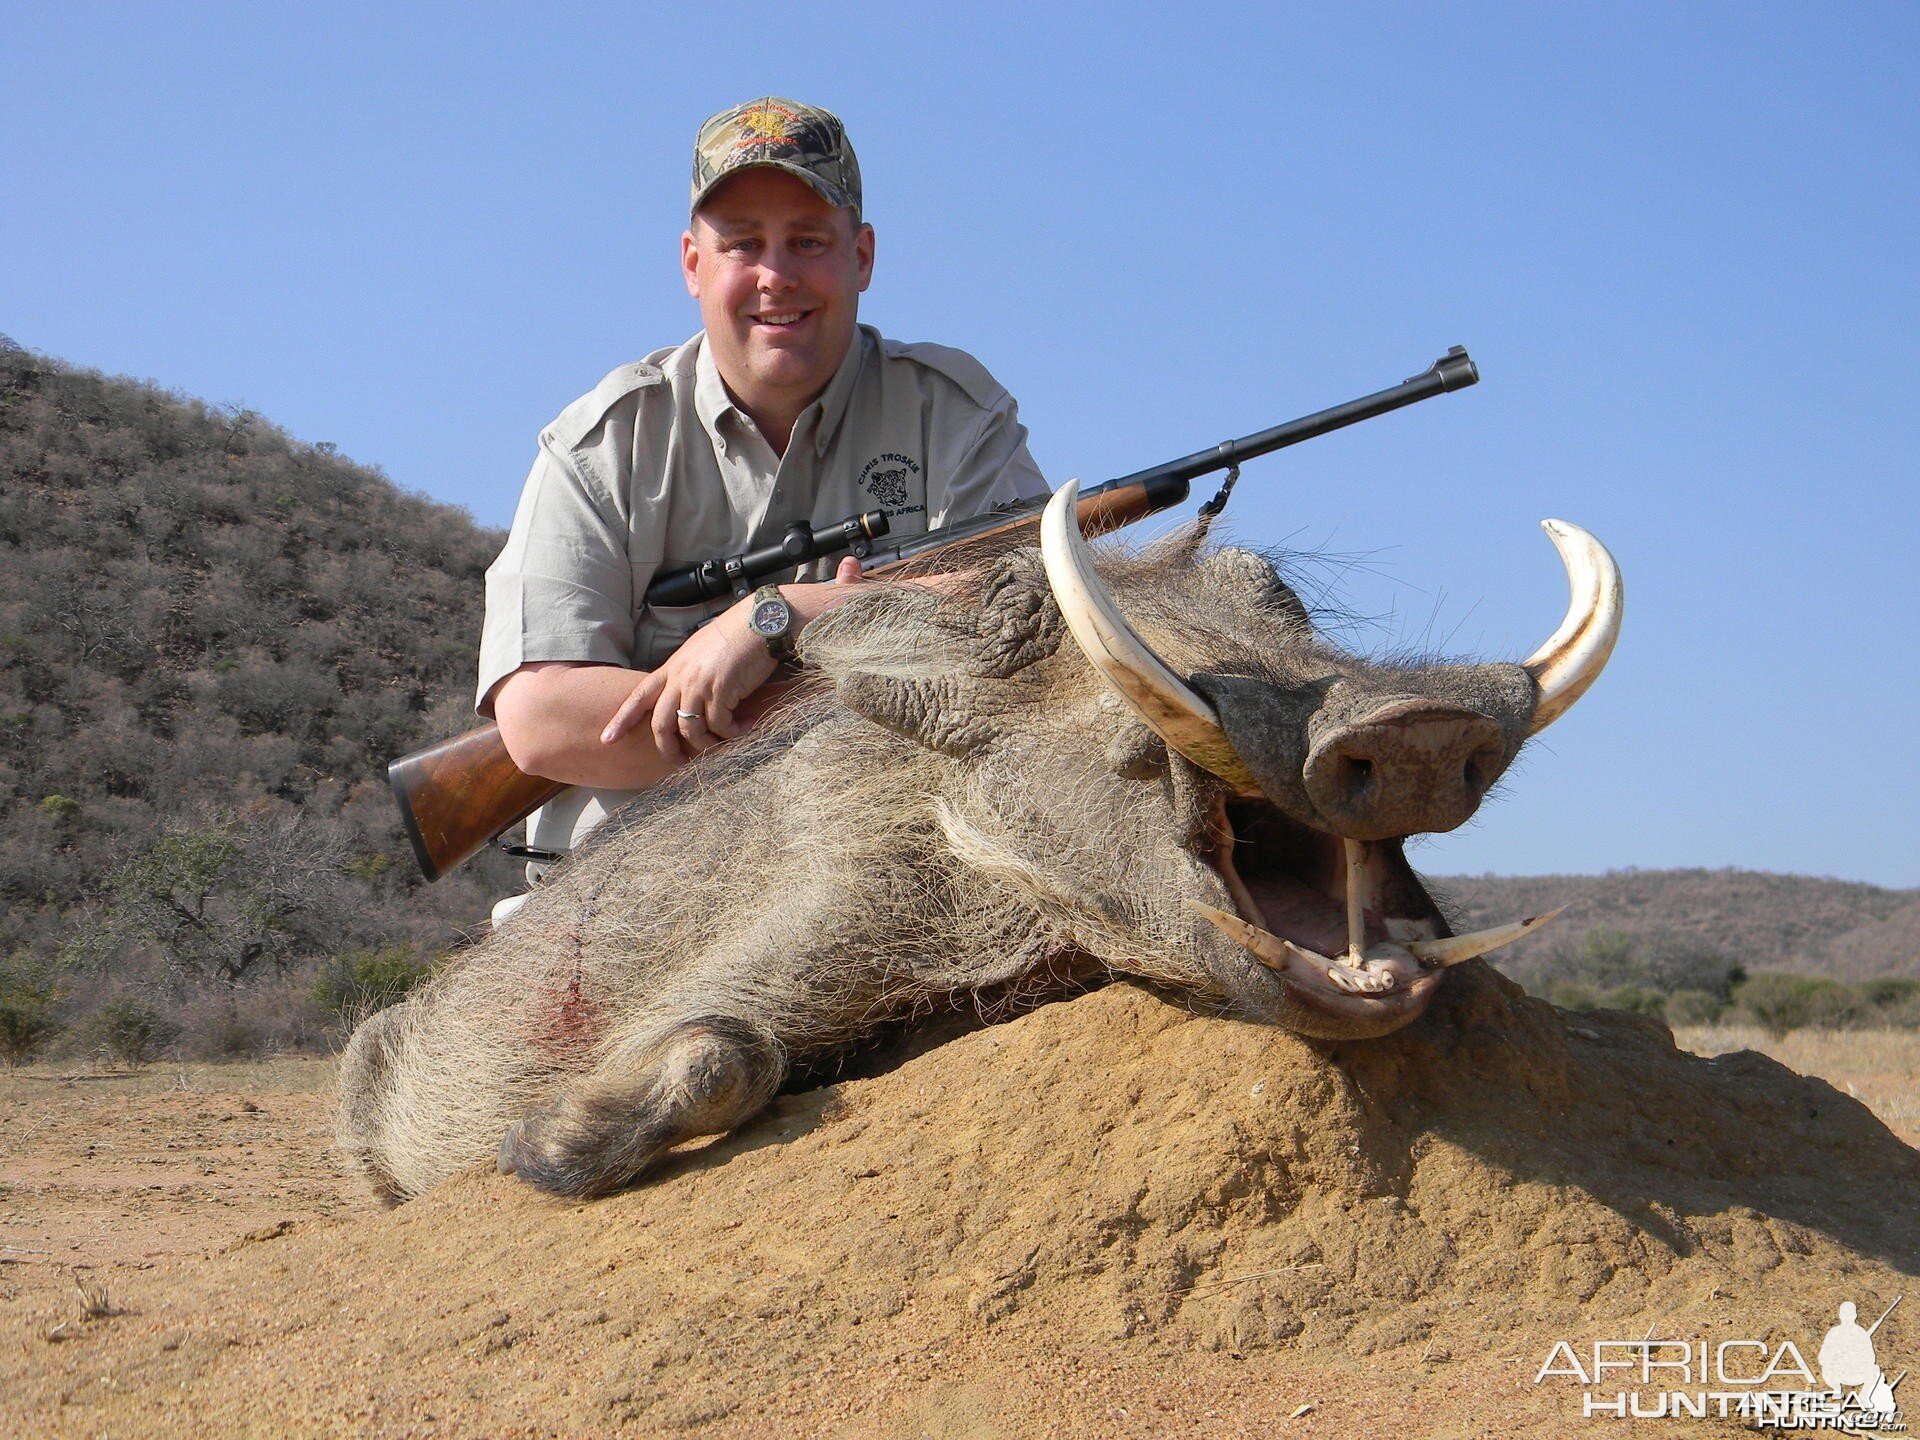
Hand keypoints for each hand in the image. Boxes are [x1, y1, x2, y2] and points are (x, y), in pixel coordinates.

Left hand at [598, 556, 864, 765]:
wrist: (760, 621)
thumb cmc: (736, 636)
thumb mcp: (702, 653)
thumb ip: (690, 675)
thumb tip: (692, 700)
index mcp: (672, 667)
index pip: (638, 696)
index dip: (621, 720)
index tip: (607, 740)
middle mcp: (680, 677)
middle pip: (661, 723)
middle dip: (667, 748)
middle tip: (680, 762)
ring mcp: (698, 684)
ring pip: (691, 730)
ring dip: (708, 744)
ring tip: (726, 741)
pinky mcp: (721, 690)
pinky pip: (720, 726)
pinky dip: (733, 732)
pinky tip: (746, 726)